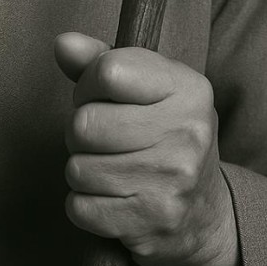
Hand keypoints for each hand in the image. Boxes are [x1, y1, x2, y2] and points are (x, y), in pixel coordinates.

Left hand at [56, 32, 237, 265]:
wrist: (204, 210)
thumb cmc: (161, 132)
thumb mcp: (143, 86)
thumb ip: (98, 59)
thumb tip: (63, 44)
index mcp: (187, 88)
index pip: (107, 73)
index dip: (87, 85)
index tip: (98, 97)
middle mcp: (187, 133)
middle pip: (84, 124)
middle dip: (79, 131)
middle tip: (101, 138)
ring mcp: (174, 181)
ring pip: (78, 169)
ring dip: (82, 169)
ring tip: (108, 166)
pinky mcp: (154, 221)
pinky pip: (81, 208)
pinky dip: (84, 205)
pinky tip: (111, 197)